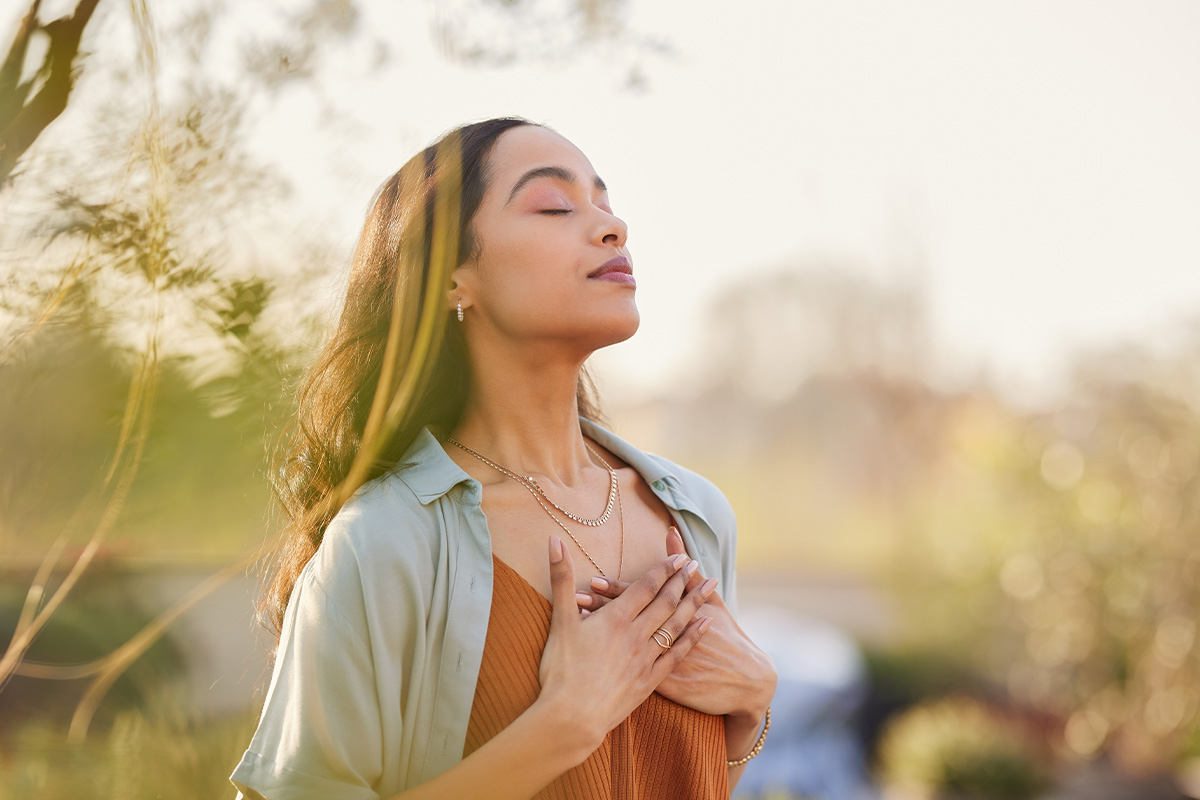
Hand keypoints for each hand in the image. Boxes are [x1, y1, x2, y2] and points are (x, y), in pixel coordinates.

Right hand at [536, 535, 717, 755]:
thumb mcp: (559, 621)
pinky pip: (678, 653)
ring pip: (676, 624)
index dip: (663, 570)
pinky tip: (706, 625)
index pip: (645, 587)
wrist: (572, 718)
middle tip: (696, 564)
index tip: (679, 557)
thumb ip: (561, 578)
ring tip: (710, 586)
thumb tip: (554, 539)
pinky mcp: (650, 680)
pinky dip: (693, 636)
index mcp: (615, 618)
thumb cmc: (561, 670)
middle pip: (666, 602)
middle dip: (682, 581)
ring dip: (695, 603)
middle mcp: (636, 635)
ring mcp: (646, 658)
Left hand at [577, 527, 776, 725]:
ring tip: (578, 623)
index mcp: (677, 614)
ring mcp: (664, 662)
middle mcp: (667, 636)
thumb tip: (671, 533)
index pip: (641, 598)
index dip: (616, 590)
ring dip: (601, 635)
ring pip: (625, 645)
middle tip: (576, 598)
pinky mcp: (664, 685)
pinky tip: (591, 659)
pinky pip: (632, 673)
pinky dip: (612, 664)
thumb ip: (687, 571)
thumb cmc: (728, 638)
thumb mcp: (712, 602)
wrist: (746, 681)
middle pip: (629, 620)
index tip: (593, 579)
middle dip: (601, 609)